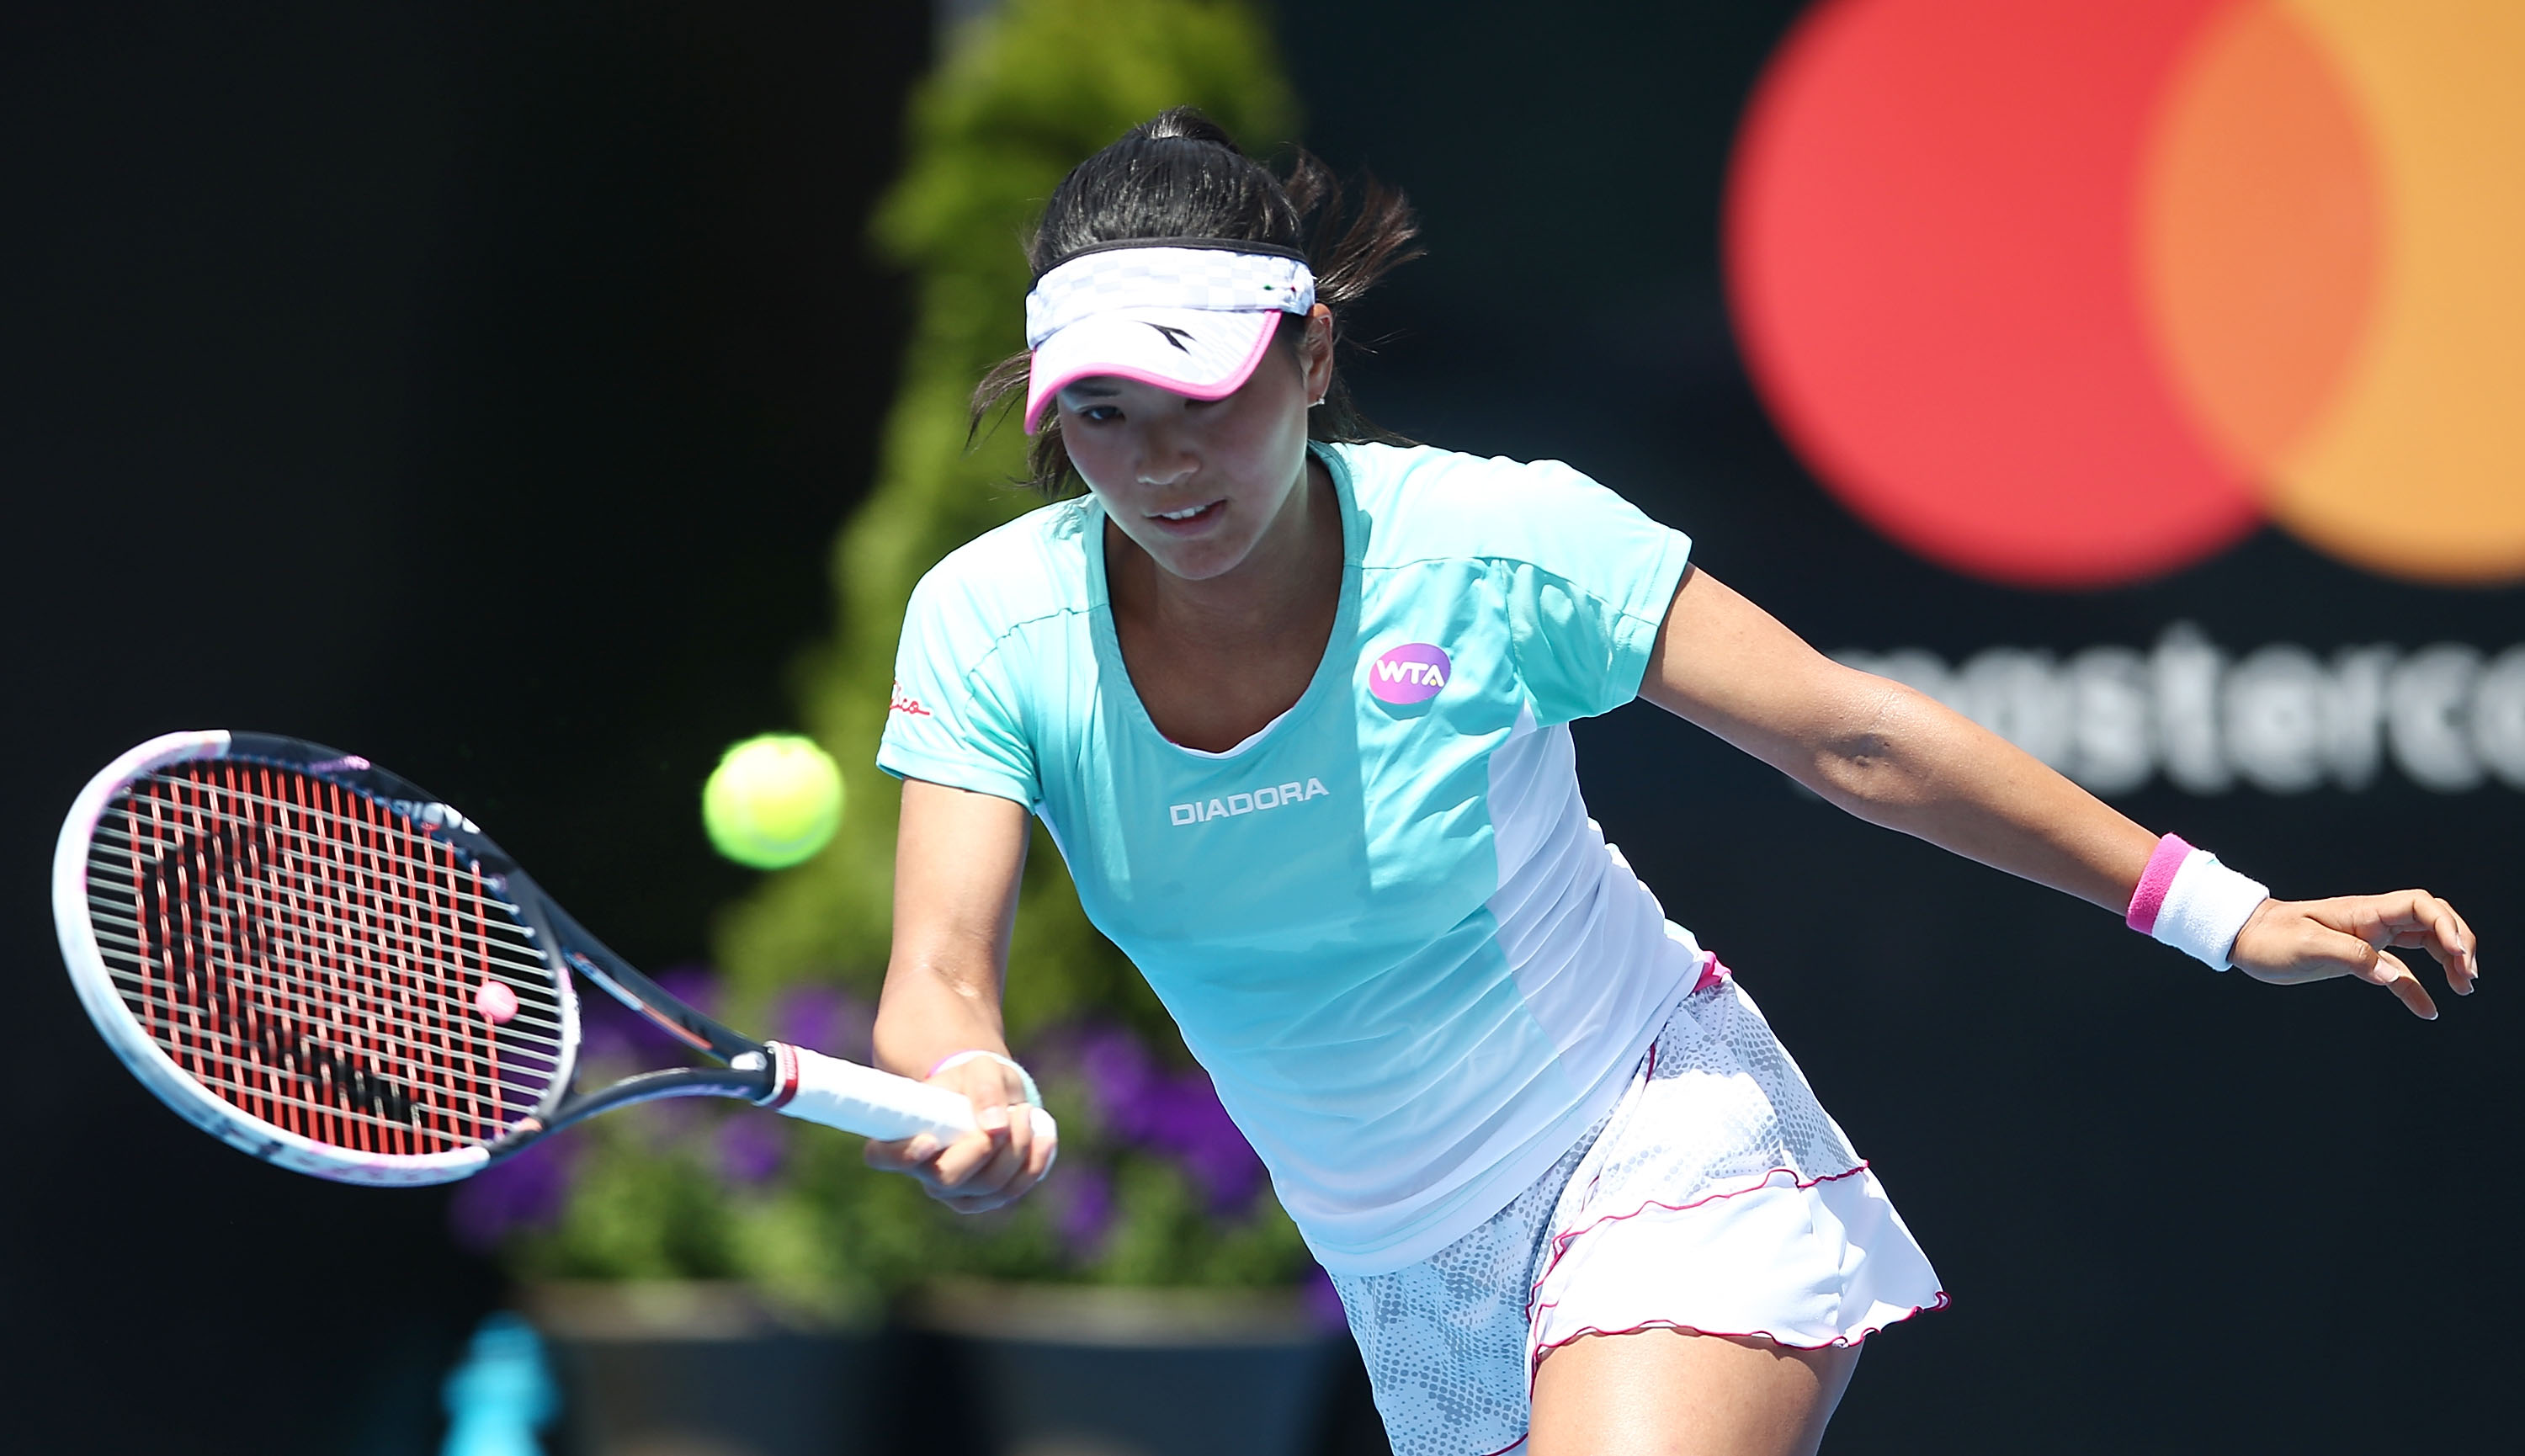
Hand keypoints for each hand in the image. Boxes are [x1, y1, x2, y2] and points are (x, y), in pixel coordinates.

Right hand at [862, 1052, 1054, 1212]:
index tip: (930, 1140)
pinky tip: (1043, 1135)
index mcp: (904, 1135)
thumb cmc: (974, 1079)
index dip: (902, 1155)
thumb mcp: (981, 1068)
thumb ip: (985, 1087)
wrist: (991, 1096)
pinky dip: (1033, 1163)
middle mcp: (923, 1170)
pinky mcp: (985, 1197)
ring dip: (1017, 1150)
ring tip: (1025, 1113)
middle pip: (949, 1179)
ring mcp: (955, 1190)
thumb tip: (995, 1126)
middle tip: (1011, 1114)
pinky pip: (1012, 1191)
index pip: (882, 1156)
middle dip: (987, 1148)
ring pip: (988, 1188)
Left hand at [2228, 890, 2478, 1019]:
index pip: (2420, 906)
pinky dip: (2417, 988)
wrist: (2244, 938)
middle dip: (2458, 942)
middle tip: (2468, 975)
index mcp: (2364, 911)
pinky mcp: (2360, 958)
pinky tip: (2428, 1010)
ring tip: (2464, 987)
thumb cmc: (2270, 937)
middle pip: (2432, 921)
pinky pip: (2398, 971)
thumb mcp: (2307, 946)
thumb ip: (2352, 957)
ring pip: (2423, 943)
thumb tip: (2390, 975)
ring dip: (2447, 962)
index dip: (2446, 925)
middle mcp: (2372, 921)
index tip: (2458, 955)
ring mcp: (2369, 938)